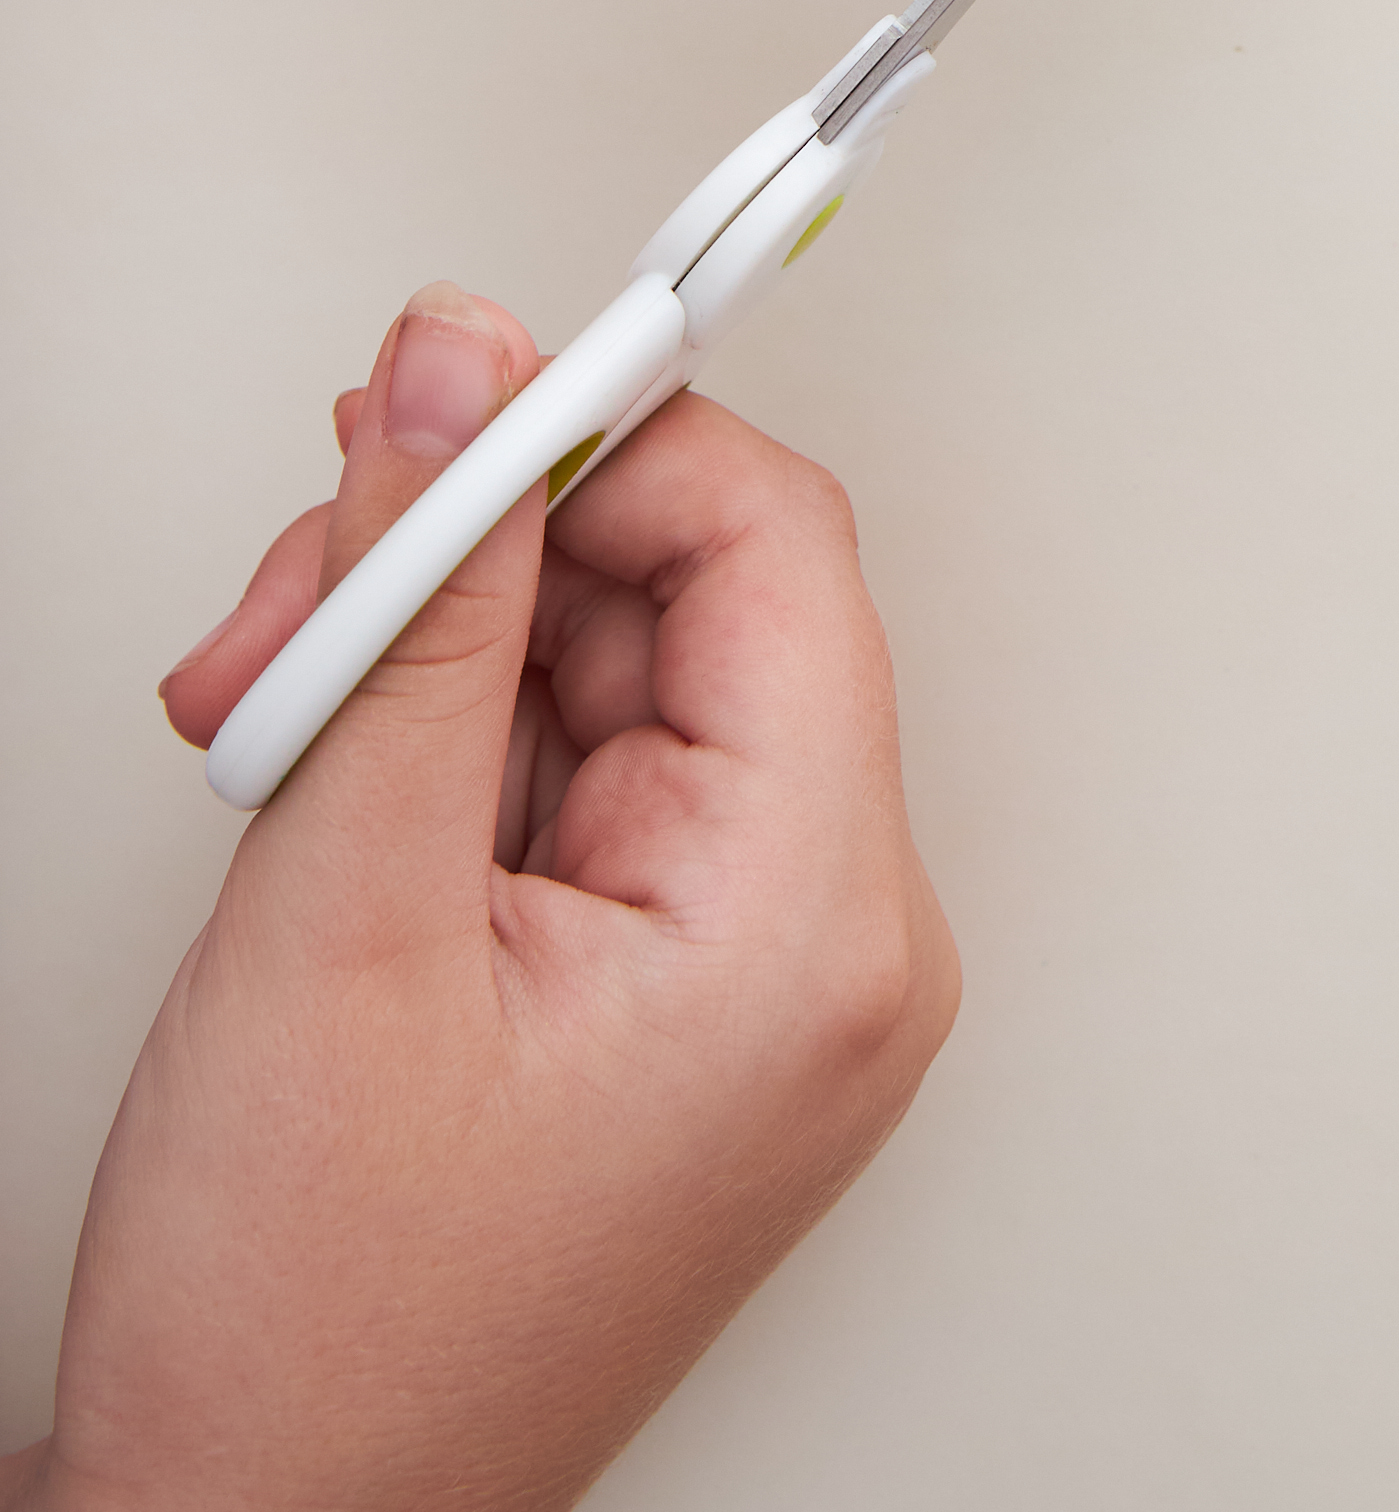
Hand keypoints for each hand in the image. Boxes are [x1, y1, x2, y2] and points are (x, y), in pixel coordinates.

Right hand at [9, 286, 958, 1511]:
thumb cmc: (307, 1336)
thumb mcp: (341, 905)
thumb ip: (425, 598)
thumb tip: (466, 365)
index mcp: (811, 922)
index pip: (770, 547)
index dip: (609, 433)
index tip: (455, 377)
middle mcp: (824, 944)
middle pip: (680, 598)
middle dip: (467, 561)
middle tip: (295, 603)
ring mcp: (749, 977)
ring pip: (605, 673)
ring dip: (423, 655)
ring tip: (270, 725)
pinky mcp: (667, 997)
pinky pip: (578, 779)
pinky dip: (438, 749)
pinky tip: (322, 789)